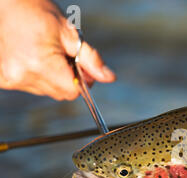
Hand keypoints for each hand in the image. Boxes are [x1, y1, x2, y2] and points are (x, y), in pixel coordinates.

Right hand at [0, 0, 114, 99]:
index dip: (81, 81)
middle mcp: (21, 75)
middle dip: (67, 78)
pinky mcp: (2, 79)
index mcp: (39, 65)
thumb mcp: (71, 34)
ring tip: (44, 53)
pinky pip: (29, 86)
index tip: (81, 66)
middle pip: (59, 93)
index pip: (72, 92)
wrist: (7, 3)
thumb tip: (109, 77)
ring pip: (45, 91)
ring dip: (51, 77)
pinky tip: (31, 57)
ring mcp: (9, 78)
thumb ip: (91, 59)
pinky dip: (35, 76)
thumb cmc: (39, 13)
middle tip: (63, 55)